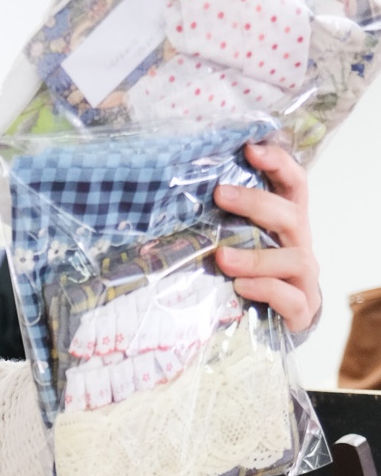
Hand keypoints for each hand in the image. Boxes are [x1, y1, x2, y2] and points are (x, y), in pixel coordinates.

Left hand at [213, 142, 320, 334]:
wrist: (277, 327)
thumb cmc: (252, 282)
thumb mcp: (238, 250)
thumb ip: (222, 231)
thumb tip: (171, 213)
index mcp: (287, 227)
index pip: (294, 185)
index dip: (279, 164)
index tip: (250, 148)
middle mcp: (300, 247)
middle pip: (291, 215)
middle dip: (257, 203)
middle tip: (220, 194)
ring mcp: (304, 279)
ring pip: (294, 259)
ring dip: (256, 256)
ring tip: (221, 257)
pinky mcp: (301, 310)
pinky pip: (291, 298)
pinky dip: (265, 289)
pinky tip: (240, 287)